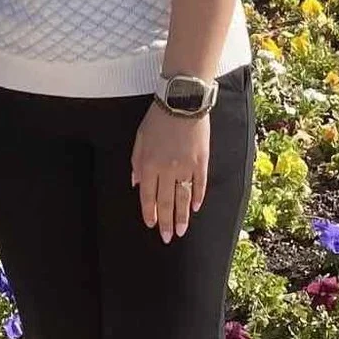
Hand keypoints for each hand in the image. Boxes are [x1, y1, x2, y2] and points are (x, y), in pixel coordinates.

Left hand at [130, 99, 210, 243]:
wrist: (182, 100)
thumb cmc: (158, 118)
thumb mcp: (139, 138)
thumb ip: (137, 162)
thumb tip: (136, 184)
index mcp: (149, 164)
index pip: (148, 196)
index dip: (149, 213)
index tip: (152, 225)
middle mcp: (167, 170)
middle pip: (166, 202)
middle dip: (166, 222)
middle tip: (168, 237)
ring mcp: (186, 167)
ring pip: (183, 198)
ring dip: (182, 216)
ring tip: (182, 231)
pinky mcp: (201, 161)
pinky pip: (200, 184)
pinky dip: (198, 197)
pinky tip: (196, 208)